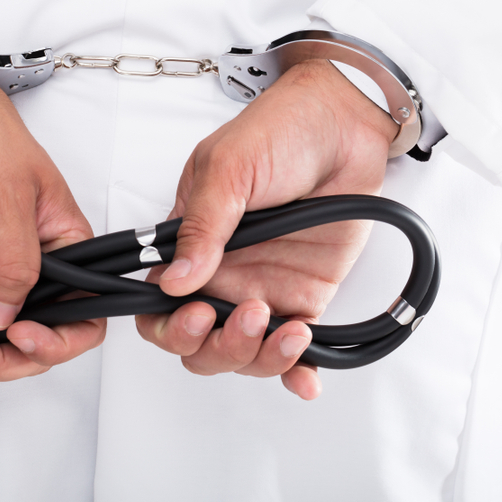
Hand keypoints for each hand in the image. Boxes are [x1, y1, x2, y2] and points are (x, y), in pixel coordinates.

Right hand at [135, 60, 397, 398]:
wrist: (345, 123)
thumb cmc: (279, 131)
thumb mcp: (228, 169)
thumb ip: (201, 227)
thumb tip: (176, 280)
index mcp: (189, 245)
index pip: (157, 307)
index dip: (169, 326)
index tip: (196, 314)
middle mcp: (221, 274)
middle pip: (198, 344)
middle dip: (216, 348)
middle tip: (247, 316)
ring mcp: (262, 287)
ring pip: (243, 355)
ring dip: (259, 358)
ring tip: (286, 327)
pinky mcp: (304, 295)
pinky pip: (293, 348)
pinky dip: (297, 372)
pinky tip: (305, 378)